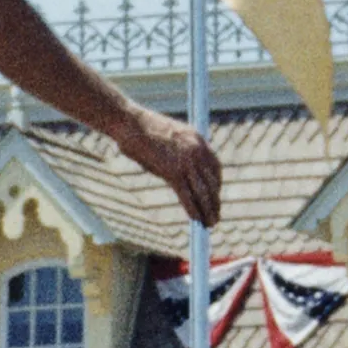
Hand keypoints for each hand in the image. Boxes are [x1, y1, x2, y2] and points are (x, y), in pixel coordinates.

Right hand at [113, 106, 221, 225]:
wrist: (130, 123)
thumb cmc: (143, 129)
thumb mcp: (169, 137)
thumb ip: (180, 152)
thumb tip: (182, 172)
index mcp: (198, 139)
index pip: (215, 167)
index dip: (217, 184)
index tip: (215, 196)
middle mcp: (197, 150)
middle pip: (212, 182)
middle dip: (215, 201)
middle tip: (216, 215)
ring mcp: (186, 161)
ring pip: (202, 192)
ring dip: (208, 210)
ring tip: (210, 224)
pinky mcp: (173, 172)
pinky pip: (187, 195)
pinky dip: (193, 210)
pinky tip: (195, 220)